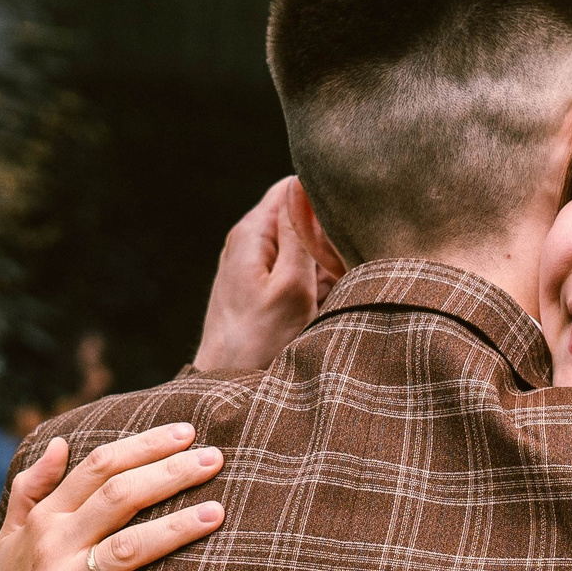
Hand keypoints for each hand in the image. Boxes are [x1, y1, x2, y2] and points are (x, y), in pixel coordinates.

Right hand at [0, 423, 226, 570]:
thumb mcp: (12, 542)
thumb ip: (31, 489)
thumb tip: (60, 443)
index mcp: (42, 521)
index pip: (98, 468)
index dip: (144, 446)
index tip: (188, 432)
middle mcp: (50, 549)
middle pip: (118, 498)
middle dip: (169, 474)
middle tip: (216, 460)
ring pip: (125, 549)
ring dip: (173, 528)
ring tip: (217, 514)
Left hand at [193, 176, 336, 372]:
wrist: (227, 387)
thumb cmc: (260, 342)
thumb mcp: (291, 285)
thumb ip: (299, 234)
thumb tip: (304, 184)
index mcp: (252, 233)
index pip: (292, 186)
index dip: (322, 197)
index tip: (344, 224)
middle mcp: (249, 243)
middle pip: (300, 217)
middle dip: (326, 236)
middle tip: (337, 270)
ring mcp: (254, 266)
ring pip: (303, 247)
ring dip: (323, 265)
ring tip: (326, 295)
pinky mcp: (261, 288)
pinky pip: (297, 273)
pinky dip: (313, 284)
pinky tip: (320, 307)